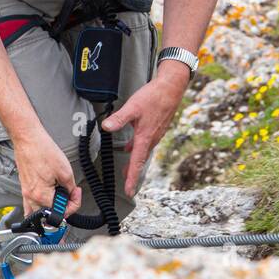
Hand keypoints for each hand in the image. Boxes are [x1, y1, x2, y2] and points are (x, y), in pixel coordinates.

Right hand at [12, 124, 81, 217]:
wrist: (28, 139)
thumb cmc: (42, 150)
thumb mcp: (65, 170)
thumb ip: (70, 188)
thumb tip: (71, 196)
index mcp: (41, 196)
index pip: (61, 212)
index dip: (74, 204)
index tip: (76, 193)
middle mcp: (31, 198)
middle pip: (50, 215)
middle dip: (63, 207)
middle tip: (70, 194)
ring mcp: (26, 194)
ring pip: (39, 212)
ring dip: (51, 208)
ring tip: (59, 196)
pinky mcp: (25, 188)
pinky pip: (30, 206)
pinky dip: (40, 206)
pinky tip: (47, 199)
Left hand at [103, 65, 188, 195]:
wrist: (172, 87)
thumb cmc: (154, 96)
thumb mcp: (133, 107)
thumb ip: (119, 118)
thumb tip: (106, 127)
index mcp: (145, 137)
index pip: (137, 162)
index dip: (132, 178)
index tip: (129, 191)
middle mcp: (152, 138)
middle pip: (141, 160)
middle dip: (133, 172)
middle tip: (127, 184)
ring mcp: (156, 133)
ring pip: (144, 151)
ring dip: (136, 160)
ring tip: (128, 167)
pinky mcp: (158, 127)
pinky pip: (147, 142)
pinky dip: (140, 148)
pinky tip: (133, 144)